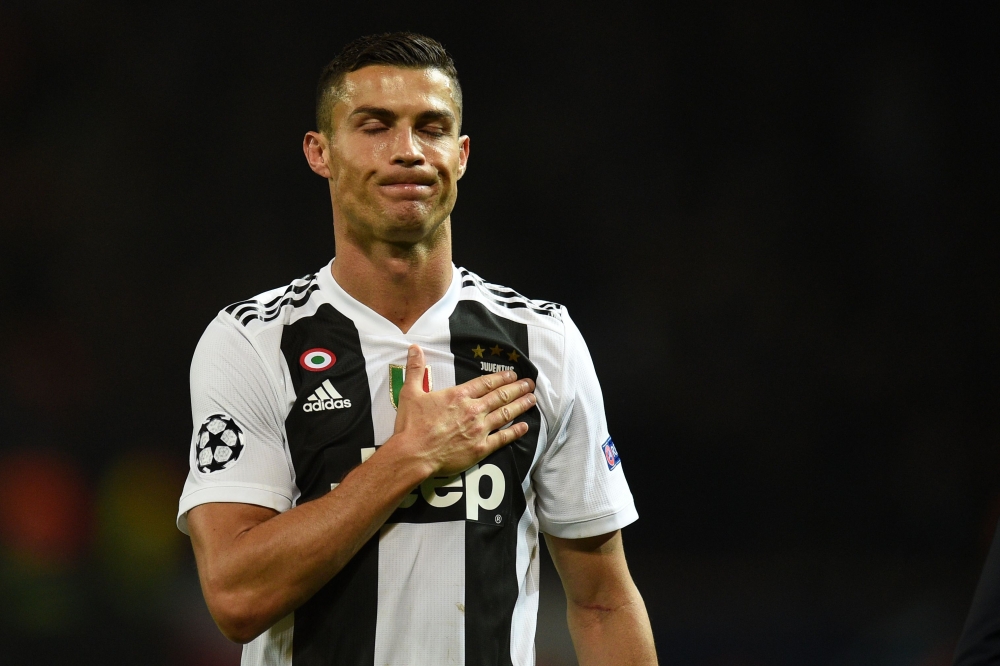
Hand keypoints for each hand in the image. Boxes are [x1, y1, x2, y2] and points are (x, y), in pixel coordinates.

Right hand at [389, 344, 535, 476]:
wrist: (414, 453)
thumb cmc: (411, 425)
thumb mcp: (410, 392)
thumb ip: (415, 369)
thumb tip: (414, 348)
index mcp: (458, 395)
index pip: (485, 382)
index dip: (501, 377)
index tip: (512, 374)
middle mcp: (473, 410)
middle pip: (500, 396)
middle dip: (517, 388)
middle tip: (530, 384)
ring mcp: (479, 429)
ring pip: (505, 414)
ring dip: (520, 405)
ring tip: (532, 399)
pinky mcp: (480, 448)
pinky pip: (502, 438)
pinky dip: (515, 432)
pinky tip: (525, 427)